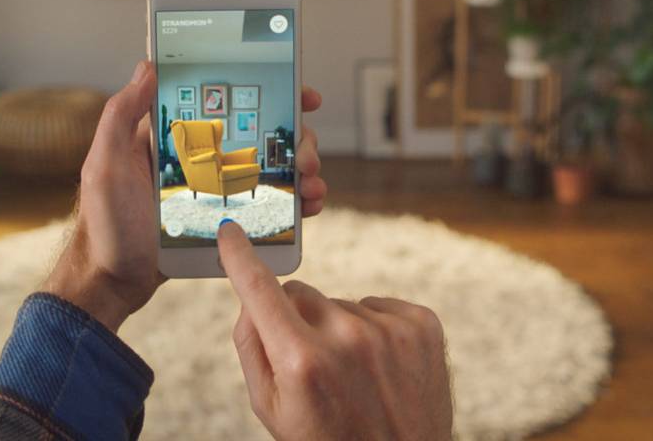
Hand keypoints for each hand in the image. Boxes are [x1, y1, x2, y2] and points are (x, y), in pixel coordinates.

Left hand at [43, 61, 327, 331]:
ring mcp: (218, 190)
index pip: (226, 102)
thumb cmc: (104, 225)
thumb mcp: (105, 165)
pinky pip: (268, 205)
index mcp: (177, 137)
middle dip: (295, 136)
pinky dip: (294, 201)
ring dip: (301, 168)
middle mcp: (203, 158)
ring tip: (310, 182)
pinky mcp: (228, 220)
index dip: (265, 91)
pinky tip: (309, 205)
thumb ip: (120, 116)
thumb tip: (147, 67)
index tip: (299, 92)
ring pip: (271, 168)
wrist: (114, 282)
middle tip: (305, 154)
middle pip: (260, 133)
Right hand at [217, 222, 452, 440]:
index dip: (240, 257)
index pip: (260, 289)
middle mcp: (347, 338)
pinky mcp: (422, 325)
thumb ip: (252, 346)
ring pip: (340, 303)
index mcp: (301, 361)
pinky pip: (378, 305)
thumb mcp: (271, 408)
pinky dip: (375, 328)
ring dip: (339, 329)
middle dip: (297, 320)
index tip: (230, 232)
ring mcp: (389, 330)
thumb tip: (249, 296)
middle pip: (300, 294)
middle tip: (314, 365)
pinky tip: (380, 365)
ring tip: (355, 375)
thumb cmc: (327, 440)